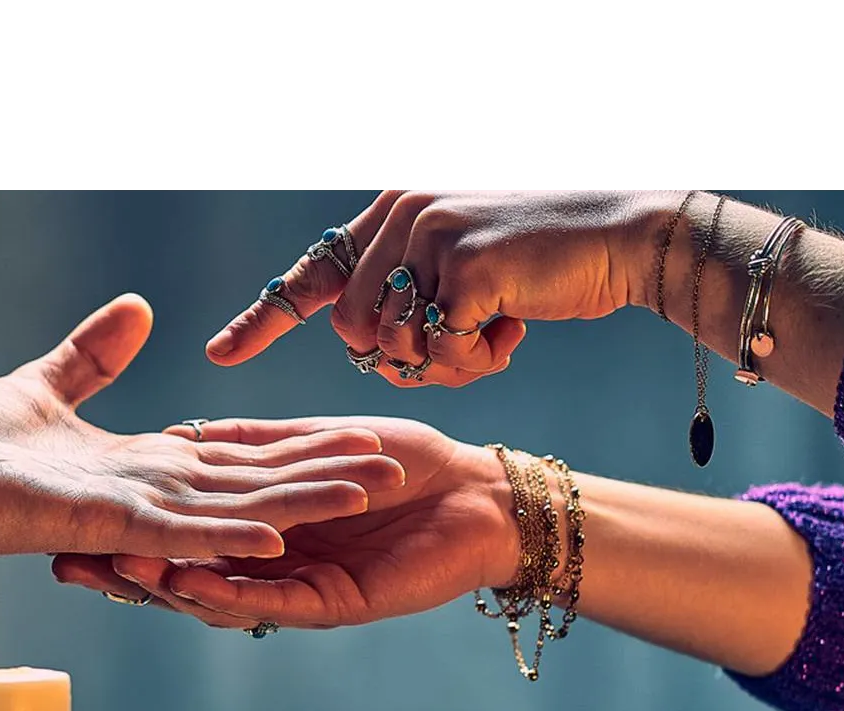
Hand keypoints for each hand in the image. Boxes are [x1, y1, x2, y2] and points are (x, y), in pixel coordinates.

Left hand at [0, 295, 406, 572]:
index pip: (244, 455)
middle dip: (321, 478)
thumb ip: (96, 353)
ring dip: (297, 507)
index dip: (301, 446)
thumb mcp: (47, 383)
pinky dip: (224, 540)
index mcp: (152, 469)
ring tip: (359, 494)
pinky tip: (272, 536)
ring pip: (236, 514)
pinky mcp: (113, 531)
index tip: (356, 436)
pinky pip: (178, 539)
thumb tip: (136, 308)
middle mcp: (159, 498)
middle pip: (258, 486)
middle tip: (388, 468)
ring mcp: (140, 518)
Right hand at [50, 416, 520, 624]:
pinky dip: (227, 592)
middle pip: (184, 571)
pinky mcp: (330, 604)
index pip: (180, 530)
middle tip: (62, 563)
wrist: (474, 490)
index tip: (66, 520)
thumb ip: (251, 440)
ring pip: (217, 594)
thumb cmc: (402, 458)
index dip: (127, 528)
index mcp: (263, 526)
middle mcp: (272, 562)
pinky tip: (184, 583)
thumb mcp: (309, 437)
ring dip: (163, 585)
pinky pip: (270, 602)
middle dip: (124, 570)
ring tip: (111, 574)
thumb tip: (184, 429)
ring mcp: (297, 587)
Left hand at [204, 188, 671, 388]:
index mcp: (395, 214)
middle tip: (461, 344)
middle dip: (402, 358)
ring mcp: (430, 236)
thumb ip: (412, 292)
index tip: (219, 353)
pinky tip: (512, 331)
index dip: (265, 318)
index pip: (315, 271)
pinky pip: (439, 350)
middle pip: (354, 329)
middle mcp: (402, 216)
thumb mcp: (465, 270)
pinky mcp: (462, 266)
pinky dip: (475, 360)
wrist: (625, 236)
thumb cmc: (546, 265)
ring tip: (493, 332)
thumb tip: (374, 344)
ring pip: (391, 344)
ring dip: (443, 363)